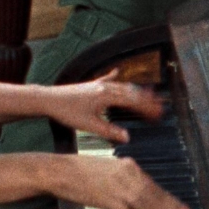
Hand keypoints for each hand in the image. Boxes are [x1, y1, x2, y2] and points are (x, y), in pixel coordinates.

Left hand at [43, 69, 164, 143]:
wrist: (49, 100)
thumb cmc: (66, 111)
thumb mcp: (89, 125)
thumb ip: (109, 131)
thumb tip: (126, 137)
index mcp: (107, 96)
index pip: (133, 101)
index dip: (147, 107)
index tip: (158, 113)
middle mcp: (105, 87)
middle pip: (131, 92)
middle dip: (147, 100)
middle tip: (160, 108)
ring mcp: (98, 85)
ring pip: (122, 86)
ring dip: (136, 91)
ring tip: (148, 94)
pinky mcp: (90, 85)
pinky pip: (107, 79)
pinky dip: (116, 78)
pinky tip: (118, 71)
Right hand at [56, 153, 193, 208]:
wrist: (60, 170)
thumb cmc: (81, 170)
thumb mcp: (109, 169)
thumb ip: (126, 178)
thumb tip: (141, 191)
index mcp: (129, 167)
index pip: (155, 186)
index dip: (170, 199)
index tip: (182, 208)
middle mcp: (127, 175)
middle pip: (155, 195)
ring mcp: (118, 188)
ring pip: (145, 205)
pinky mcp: (107, 199)